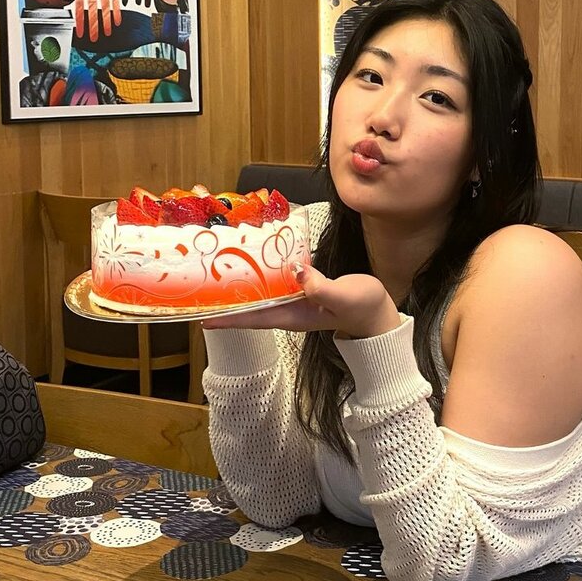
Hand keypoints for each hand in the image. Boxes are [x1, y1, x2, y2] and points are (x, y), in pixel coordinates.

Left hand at [201, 264, 401, 338]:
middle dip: (228, 302)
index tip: (203, 317)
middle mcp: (291, 311)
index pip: (255, 319)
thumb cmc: (364, 307)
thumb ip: (320, 285)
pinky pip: (279, 282)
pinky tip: (257, 261)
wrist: (380, 313)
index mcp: (295, 317)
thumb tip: (296, 272)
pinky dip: (265, 274)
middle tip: (201, 292)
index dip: (229, 318)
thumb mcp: (343, 296)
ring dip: (244, 287)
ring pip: (263, 295)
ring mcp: (298, 301)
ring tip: (219, 275)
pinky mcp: (305, 290)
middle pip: (252, 308)